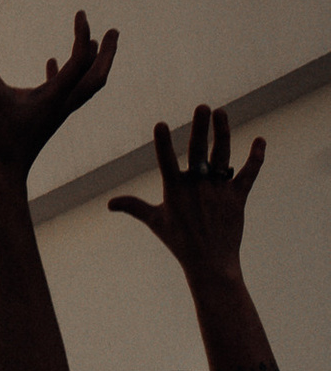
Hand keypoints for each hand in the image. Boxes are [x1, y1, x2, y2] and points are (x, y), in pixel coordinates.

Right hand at [0, 9, 116, 177]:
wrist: (5, 172)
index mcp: (56, 97)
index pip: (79, 62)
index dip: (83, 36)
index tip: (82, 15)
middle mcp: (63, 104)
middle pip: (96, 78)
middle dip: (107, 54)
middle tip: (115, 31)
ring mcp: (56, 111)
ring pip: (83, 85)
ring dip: (92, 63)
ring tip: (94, 42)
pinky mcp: (46, 115)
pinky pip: (63, 91)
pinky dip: (64, 72)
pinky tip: (52, 61)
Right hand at [110, 106, 263, 279]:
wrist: (211, 264)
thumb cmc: (180, 243)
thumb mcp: (155, 222)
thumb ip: (134, 206)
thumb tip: (109, 204)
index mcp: (175, 190)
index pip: (166, 161)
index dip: (163, 143)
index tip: (161, 124)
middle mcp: (197, 187)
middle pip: (198, 151)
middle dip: (200, 127)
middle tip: (203, 106)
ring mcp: (219, 191)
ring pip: (222, 156)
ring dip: (222, 133)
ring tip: (221, 112)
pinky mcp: (237, 198)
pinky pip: (248, 174)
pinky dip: (256, 158)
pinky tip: (261, 141)